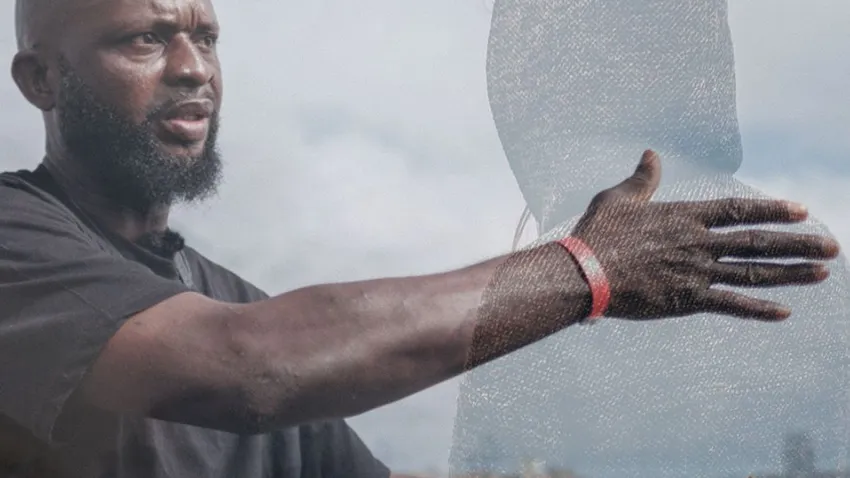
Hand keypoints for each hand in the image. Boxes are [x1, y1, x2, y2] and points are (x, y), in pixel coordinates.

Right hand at [570, 150, 839, 320]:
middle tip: (832, 247)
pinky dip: (758, 309)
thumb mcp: (619, 198)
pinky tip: (784, 312)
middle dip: (799, 244)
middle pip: (758, 242)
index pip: (739, 211)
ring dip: (791, 273)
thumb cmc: (597, 232)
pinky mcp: (686, 299)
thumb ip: (643, 178)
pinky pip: (730, 304)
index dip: (773, 210)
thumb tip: (651, 154)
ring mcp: (696, 272)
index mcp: (685, 216)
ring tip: (822, 272)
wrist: (585, 271)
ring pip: (753, 272)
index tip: (802, 211)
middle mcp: (698, 243)